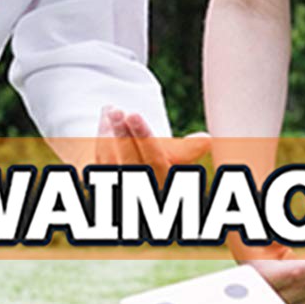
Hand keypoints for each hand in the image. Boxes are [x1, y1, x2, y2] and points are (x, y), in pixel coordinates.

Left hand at [94, 107, 210, 183]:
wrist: (138, 177)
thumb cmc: (161, 163)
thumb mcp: (181, 157)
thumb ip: (191, 149)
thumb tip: (208, 139)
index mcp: (165, 184)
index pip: (154, 161)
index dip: (143, 138)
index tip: (134, 114)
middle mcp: (143, 192)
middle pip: (130, 163)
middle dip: (122, 135)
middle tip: (117, 110)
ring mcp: (120, 193)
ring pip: (110, 163)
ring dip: (108, 134)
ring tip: (111, 109)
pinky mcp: (102, 189)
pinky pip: (96, 164)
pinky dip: (99, 141)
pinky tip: (104, 122)